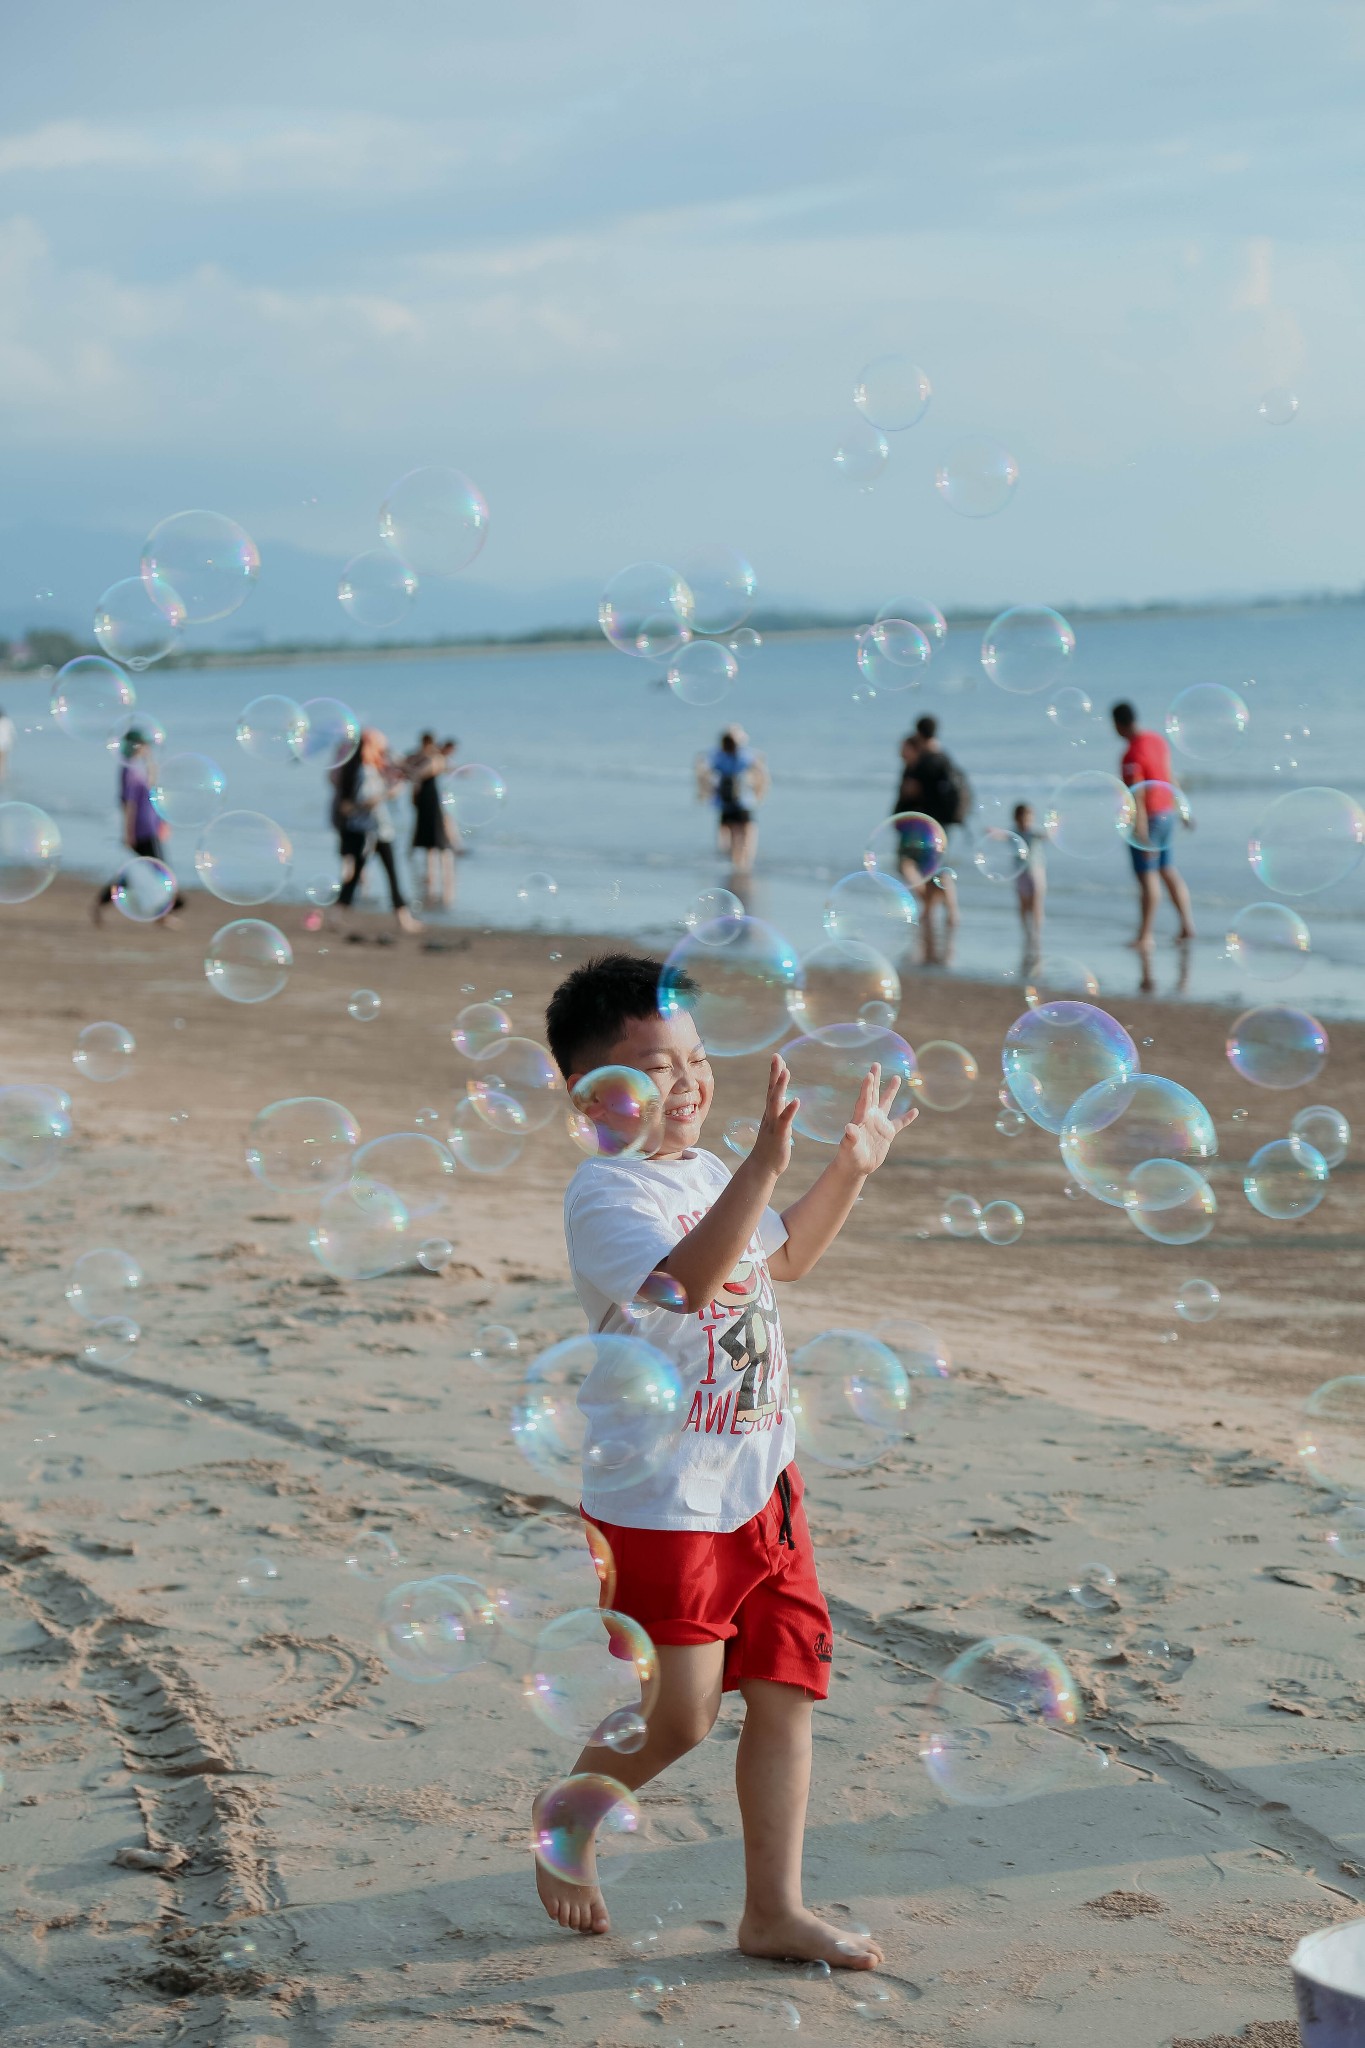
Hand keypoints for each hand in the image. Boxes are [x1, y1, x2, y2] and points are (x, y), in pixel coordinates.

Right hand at [747, 1053, 797, 1181]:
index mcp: (771, 1113)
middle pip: (772, 1090)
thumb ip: (780, 1112)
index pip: (772, 1089)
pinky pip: (784, 1121)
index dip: (775, 1073)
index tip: (777, 1057)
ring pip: (776, 1102)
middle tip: (777, 1056)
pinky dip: (790, 1110)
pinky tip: (796, 1100)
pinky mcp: (780, 1135)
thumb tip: (786, 1100)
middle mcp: (770, 1115)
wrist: (762, 1168)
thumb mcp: (777, 1126)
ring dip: (781, 1087)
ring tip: (786, 1071)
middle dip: (775, 1073)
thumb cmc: (771, 1147)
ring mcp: (773, 1125)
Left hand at [838, 1063, 916, 1174]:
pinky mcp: (887, 1133)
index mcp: (861, 1117)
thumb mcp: (849, 1147)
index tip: (869, 1073)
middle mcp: (870, 1116)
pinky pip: (899, 1122)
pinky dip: (907, 1117)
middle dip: (875, 1079)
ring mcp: (879, 1123)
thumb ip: (850, 1137)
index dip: (867, 1086)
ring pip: (887, 1103)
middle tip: (876, 1064)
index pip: (864, 1098)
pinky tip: (915, 1111)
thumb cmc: (849, 1157)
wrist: (855, 1167)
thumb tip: (848, 1128)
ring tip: (896, 1078)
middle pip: (873, 1094)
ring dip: (891, 1091)